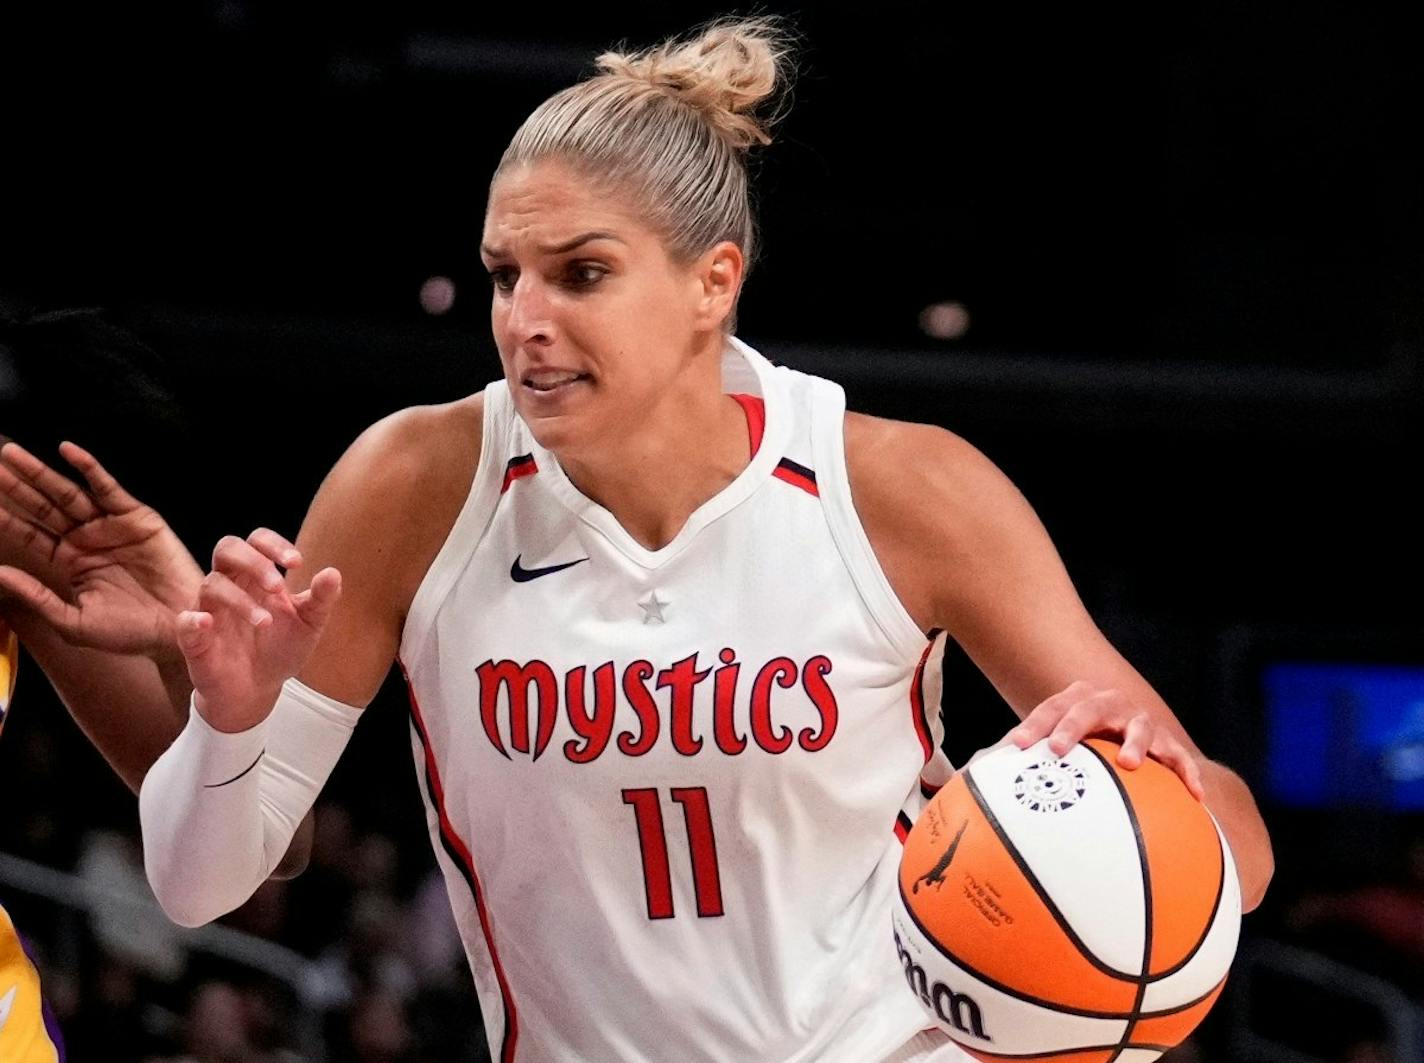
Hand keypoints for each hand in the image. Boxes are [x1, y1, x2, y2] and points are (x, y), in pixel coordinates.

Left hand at [0, 440, 203, 655]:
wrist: (178, 628)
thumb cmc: (130, 632)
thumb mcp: (73, 622)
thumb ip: (36, 596)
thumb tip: (0, 573)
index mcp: (70, 562)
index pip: (31, 534)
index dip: (7, 519)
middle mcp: (87, 539)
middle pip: (44, 507)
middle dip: (18, 486)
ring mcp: (110, 526)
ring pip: (68, 493)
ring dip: (41, 473)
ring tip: (12, 455)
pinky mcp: (136, 517)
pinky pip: (108, 488)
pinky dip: (89, 468)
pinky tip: (67, 451)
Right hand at [178, 529, 340, 732]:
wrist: (258, 690)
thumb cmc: (281, 648)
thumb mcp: (309, 624)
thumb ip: (321, 599)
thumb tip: (332, 573)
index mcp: (256, 576)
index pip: (256, 540)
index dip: (273, 544)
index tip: (297, 562)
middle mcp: (230, 585)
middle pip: (227, 548)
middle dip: (253, 562)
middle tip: (277, 586)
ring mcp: (209, 609)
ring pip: (212, 584)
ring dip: (241, 600)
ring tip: (266, 623)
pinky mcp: (194, 639)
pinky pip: (185, 621)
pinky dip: (193, 620)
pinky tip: (208, 623)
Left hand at [1007, 680, 1204, 797]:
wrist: (1129, 728)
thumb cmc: (1082, 738)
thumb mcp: (1055, 738)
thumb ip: (1024, 751)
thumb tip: (975, 774)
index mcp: (1078, 699)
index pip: (1052, 707)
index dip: (1033, 724)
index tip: (1017, 746)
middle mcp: (1111, 704)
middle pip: (1089, 708)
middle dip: (1073, 727)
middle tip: (1059, 749)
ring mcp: (1141, 722)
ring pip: (1140, 727)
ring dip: (1135, 743)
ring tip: (1130, 763)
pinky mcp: (1167, 744)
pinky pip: (1180, 758)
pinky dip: (1188, 773)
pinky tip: (1195, 795)